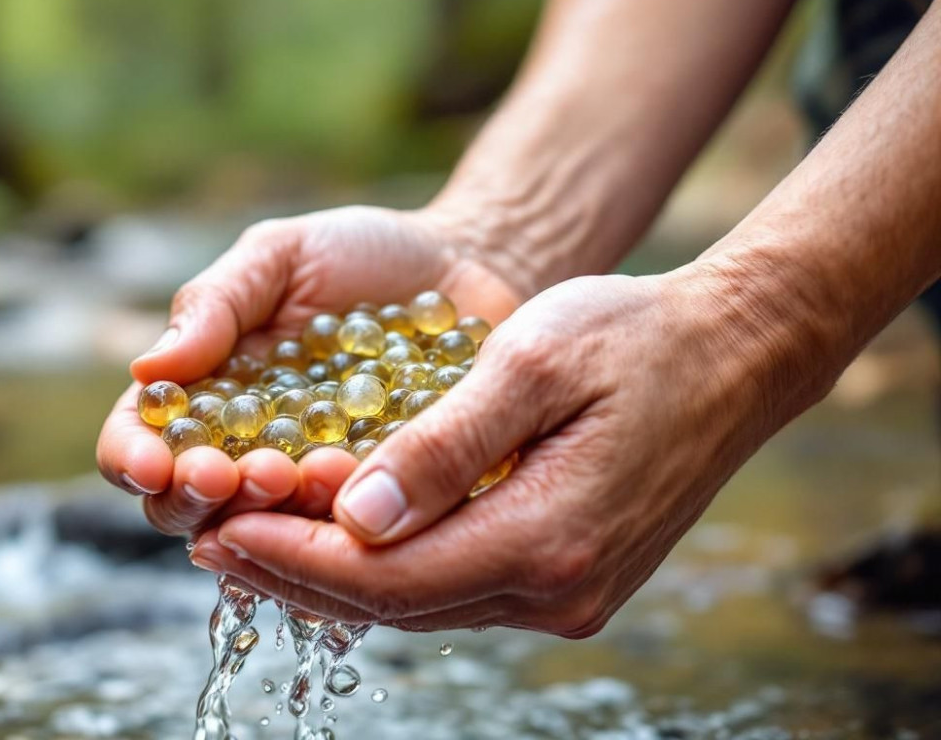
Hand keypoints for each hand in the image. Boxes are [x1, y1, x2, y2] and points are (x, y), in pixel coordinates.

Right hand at [95, 205, 523, 535]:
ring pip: (262, 536)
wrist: (473, 268)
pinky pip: (345, 540)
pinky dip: (343, 526)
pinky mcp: (376, 507)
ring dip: (272, 518)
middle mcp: (244, 451)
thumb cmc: (365, 256)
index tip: (155, 462)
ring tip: (308, 474)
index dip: (133, 459)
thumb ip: (214, 303)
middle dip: (202, 500)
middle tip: (239, 472)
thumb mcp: (281, 255)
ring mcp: (309, 487)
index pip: (139, 440)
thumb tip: (148, 367)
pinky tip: (363, 488)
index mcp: (203, 394)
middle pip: (188, 507)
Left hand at [189, 262, 830, 633]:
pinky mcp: (569, 579)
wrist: (734, 354)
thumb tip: (354, 517)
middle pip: (393, 604)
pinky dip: (386, 567)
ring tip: (248, 540)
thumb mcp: (528, 366)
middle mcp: (556, 590)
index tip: (216, 527)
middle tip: (206, 542)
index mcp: (544, 539)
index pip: (384, 575)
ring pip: (419, 603)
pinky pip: (454, 588)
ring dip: (331, 574)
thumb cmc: (632, 337)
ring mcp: (567, 593)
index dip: (290, 555)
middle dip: (293, 572)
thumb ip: (440, 448)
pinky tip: (337, 538)